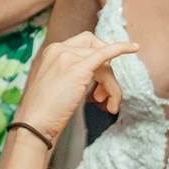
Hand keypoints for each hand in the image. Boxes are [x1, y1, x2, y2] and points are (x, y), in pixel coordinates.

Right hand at [17, 31, 139, 136]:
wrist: (34, 124)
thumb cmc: (44, 111)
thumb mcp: (56, 83)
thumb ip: (71, 72)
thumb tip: (97, 73)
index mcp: (51, 51)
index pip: (85, 44)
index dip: (98, 57)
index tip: (101, 79)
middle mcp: (58, 49)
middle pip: (97, 50)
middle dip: (107, 70)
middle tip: (105, 95)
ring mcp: (67, 56)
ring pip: (103, 62)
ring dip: (111, 84)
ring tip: (109, 105)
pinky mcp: (78, 68)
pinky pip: (105, 54)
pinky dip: (122, 48)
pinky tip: (135, 48)